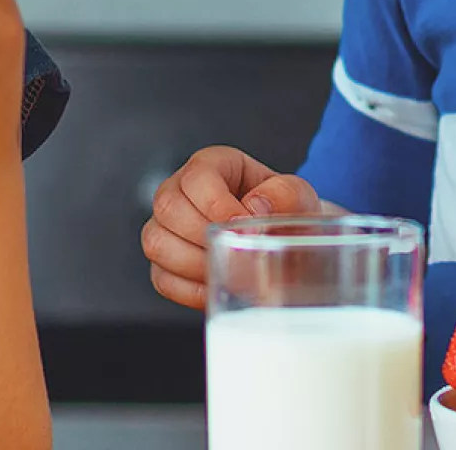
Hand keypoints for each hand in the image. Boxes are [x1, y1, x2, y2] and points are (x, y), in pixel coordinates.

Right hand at [139, 146, 323, 308]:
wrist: (288, 245)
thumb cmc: (288, 216)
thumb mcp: (298, 196)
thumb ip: (285, 194)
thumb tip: (254, 207)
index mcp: (213, 166)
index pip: (196, 178)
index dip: (216, 205)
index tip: (242, 228)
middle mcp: (180, 191)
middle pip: (168, 208)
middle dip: (203, 237)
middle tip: (236, 252)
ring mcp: (167, 227)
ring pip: (156, 243)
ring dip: (194, 265)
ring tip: (228, 271)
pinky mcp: (166, 263)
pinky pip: (161, 278)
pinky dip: (189, 290)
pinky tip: (217, 288)